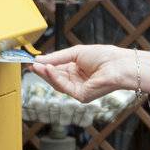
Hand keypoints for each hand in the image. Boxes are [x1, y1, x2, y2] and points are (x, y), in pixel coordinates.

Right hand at [31, 45, 149, 102]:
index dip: (44, 66)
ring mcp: (78, 90)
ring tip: (36, 66)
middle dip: (42, 71)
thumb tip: (39, 60)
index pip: (56, 70)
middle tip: (30, 64)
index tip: (32, 61)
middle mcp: (76, 81)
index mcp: (76, 70)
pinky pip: (64, 87)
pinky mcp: (81, 96)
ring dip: (46, 74)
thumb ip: (57, 57)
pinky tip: (48, 69)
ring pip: (57, 84)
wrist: (119, 64)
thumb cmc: (104, 56)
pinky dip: (55, 78)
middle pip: (54, 78)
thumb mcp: (75, 53)